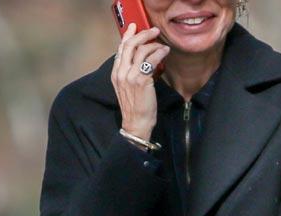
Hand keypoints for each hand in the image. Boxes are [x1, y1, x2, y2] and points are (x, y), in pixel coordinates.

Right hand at [112, 24, 169, 139]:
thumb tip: (142, 56)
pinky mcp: (141, 80)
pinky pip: (151, 59)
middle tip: (153, 31)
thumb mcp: (127, 87)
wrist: (136, 123)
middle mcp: (120, 73)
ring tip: (162, 47)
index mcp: (115, 74)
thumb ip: (130, 71)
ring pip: (141, 50)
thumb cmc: (135, 107)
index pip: (120, 49)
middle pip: (129, 45)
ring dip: (155, 45)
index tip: (135, 27)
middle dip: (143, 34)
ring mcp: (130, 76)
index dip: (128, 36)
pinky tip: (165, 53)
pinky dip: (160, 53)